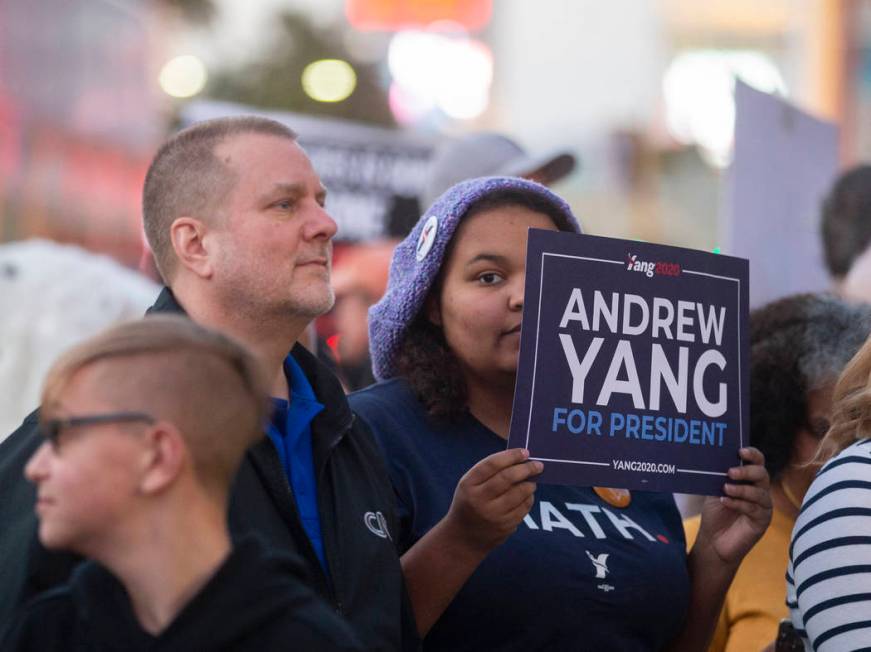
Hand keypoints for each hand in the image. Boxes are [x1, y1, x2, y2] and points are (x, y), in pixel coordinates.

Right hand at [443, 448, 542, 554]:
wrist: (463, 538)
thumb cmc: (469, 503)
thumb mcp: (469, 485)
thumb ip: (489, 472)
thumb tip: (519, 459)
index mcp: (468, 485)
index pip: (492, 464)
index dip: (511, 456)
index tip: (525, 452)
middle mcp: (479, 500)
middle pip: (507, 478)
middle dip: (526, 468)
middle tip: (538, 465)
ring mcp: (493, 515)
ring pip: (519, 493)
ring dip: (530, 484)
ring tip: (532, 481)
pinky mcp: (505, 527)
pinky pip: (524, 508)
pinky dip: (529, 498)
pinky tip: (527, 495)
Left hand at [696, 447, 771, 566]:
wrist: (713, 542)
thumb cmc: (715, 514)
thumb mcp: (714, 491)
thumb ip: (718, 477)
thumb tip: (715, 459)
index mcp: (750, 481)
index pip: (758, 463)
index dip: (753, 454)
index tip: (740, 451)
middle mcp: (760, 491)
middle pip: (762, 475)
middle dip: (747, 471)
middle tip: (730, 471)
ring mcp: (763, 507)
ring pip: (760, 493)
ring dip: (742, 489)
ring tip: (725, 488)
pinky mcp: (762, 522)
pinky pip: (754, 509)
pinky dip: (739, 503)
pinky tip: (726, 501)